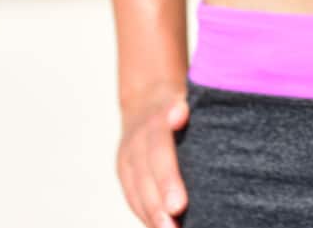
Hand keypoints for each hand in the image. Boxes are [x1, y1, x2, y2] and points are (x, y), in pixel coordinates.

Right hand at [117, 84, 189, 227]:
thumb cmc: (182, 103)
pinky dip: (145, 213)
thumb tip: (180, 112)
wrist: (149, 98)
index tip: (178, 205)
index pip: (158, 150)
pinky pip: (132, 195)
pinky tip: (158, 227)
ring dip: (151, 214)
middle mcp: (138, 137)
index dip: (167, 178)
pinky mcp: (124, 170)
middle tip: (174, 225)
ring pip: (136, 188)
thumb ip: (185, 109)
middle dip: (159, 204)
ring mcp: (128, 154)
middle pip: (147, 175)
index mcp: (156, 118)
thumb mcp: (188, 97)